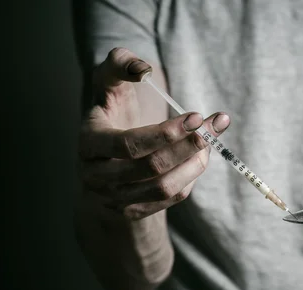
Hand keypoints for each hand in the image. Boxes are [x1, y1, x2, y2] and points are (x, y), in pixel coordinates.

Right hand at [78, 48, 229, 219]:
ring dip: (194, 163)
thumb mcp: (108, 86)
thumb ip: (119, 64)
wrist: (102, 161)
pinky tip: (199, 157)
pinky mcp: (134, 211)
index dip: (165, 133)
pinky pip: (171, 198)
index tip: (196, 115)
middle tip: (213, 127)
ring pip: (163, 187)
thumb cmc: (112, 115)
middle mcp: (97, 176)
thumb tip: (143, 68)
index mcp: (89, 143)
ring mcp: (114, 198)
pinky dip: (191, 177)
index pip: (128, 144)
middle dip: (187, 146)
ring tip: (209, 141)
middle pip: (150, 167)